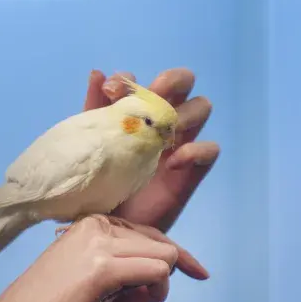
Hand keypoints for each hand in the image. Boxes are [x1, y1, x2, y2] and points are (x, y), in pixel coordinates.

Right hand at [0, 215, 196, 301]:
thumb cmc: (53, 300)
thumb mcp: (93, 273)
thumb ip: (125, 263)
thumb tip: (164, 266)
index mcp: (91, 223)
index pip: (150, 232)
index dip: (177, 255)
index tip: (198, 272)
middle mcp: (96, 225)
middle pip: (161, 244)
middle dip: (159, 276)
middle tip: (130, 300)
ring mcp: (99, 243)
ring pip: (164, 256)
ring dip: (155, 287)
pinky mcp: (102, 267)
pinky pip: (157, 272)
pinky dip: (151, 293)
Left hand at [83, 68, 219, 232]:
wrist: (105, 228)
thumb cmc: (97, 184)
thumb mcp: (90, 146)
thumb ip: (93, 110)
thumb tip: (97, 73)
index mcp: (131, 114)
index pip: (138, 82)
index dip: (127, 80)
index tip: (111, 92)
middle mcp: (158, 123)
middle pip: (181, 84)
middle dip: (172, 80)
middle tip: (152, 99)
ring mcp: (177, 145)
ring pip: (201, 107)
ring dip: (186, 112)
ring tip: (163, 133)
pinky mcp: (190, 172)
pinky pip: (210, 150)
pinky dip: (196, 150)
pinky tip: (173, 163)